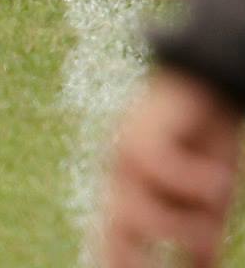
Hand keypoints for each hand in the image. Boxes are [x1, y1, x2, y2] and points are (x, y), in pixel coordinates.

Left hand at [102, 69, 241, 266]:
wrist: (210, 84)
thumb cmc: (204, 140)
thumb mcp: (207, 199)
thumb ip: (200, 237)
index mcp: (130, 192)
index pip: (114, 241)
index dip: (117, 265)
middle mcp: (120, 175)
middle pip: (118, 233)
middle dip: (132, 260)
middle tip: (193, 246)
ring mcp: (126, 152)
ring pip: (143, 213)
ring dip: (189, 222)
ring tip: (220, 200)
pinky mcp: (141, 130)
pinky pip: (161, 170)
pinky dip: (196, 181)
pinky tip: (220, 173)